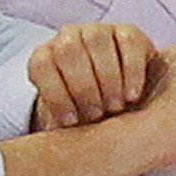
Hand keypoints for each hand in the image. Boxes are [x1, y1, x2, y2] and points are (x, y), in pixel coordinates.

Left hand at [29, 22, 156, 128]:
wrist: (114, 99)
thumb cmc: (84, 113)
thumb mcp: (66, 120)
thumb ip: (57, 127)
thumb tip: (51, 145)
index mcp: (45, 56)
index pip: (42, 65)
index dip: (55, 94)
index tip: (71, 122)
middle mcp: (67, 37)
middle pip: (68, 51)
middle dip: (83, 87)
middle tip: (96, 114)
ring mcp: (97, 31)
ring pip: (98, 42)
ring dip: (108, 78)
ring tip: (115, 107)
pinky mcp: (127, 32)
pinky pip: (128, 44)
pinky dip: (131, 71)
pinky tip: (132, 95)